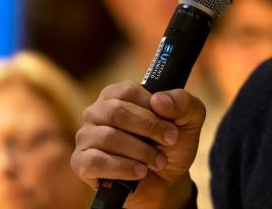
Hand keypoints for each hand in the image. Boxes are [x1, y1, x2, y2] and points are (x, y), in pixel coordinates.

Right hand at [71, 82, 205, 208]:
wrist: (165, 179)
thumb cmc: (171, 143)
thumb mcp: (189, 120)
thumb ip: (182, 103)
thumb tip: (159, 100)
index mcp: (118, 94)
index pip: (129, 92)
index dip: (153, 110)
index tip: (173, 129)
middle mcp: (97, 111)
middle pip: (117, 112)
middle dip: (148, 129)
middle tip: (169, 142)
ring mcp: (86, 136)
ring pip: (108, 137)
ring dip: (140, 151)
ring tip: (158, 161)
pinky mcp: (81, 162)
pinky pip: (95, 162)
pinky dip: (122, 167)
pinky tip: (140, 172)